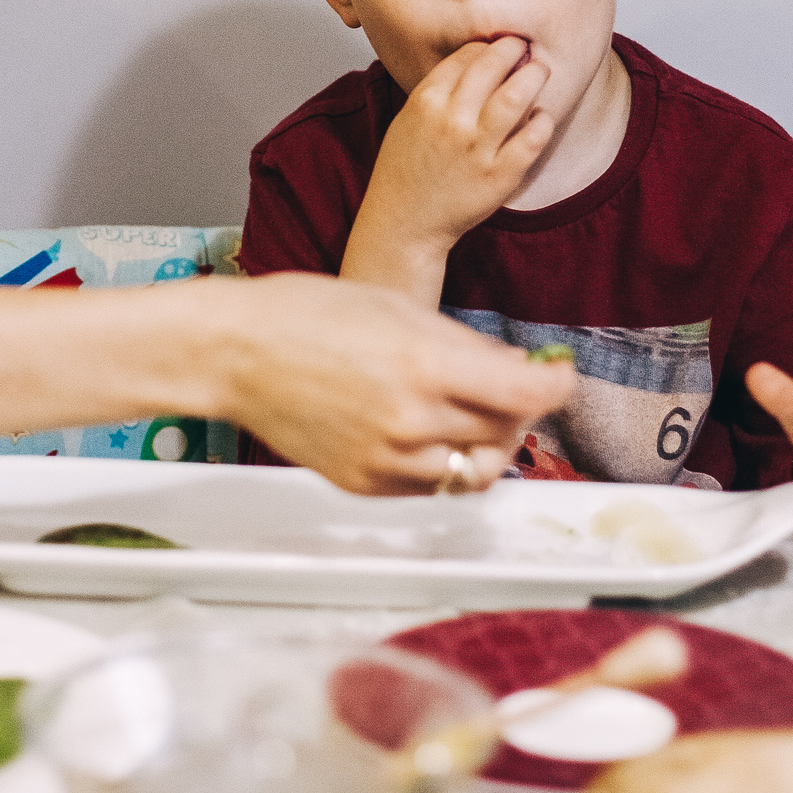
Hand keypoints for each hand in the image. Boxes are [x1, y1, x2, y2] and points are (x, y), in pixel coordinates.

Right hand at [214, 273, 573, 494]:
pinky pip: (431, 484)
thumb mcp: (397, 308)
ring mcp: (386, 460)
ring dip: (490, 444)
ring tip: (474, 414)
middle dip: (521, 409)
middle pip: (506, 433)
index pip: (525, 394)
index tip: (559, 377)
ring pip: (475, 470)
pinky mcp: (364, 484)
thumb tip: (516, 369)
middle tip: (514, 387)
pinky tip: (430, 431)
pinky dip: (445, 462)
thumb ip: (464, 345)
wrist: (233, 352)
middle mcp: (410, 420)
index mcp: (424, 366)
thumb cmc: (304, 314)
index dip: (556, 386)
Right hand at [343, 38, 551, 300]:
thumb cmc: (406, 170)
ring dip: (534, 76)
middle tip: (526, 46)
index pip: (466, 55)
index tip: (500, 44)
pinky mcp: (499, 176)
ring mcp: (476, 149)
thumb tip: (478, 57)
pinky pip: (533, 138)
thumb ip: (439, 89)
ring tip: (540, 71)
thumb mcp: (409, 119)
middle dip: (515, 48)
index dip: (487, 45)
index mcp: (425, 101)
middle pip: (493, 65)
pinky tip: (542, 116)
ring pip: (517, 96)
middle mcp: (451, 120)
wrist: (403, 223)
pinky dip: (542, 121)